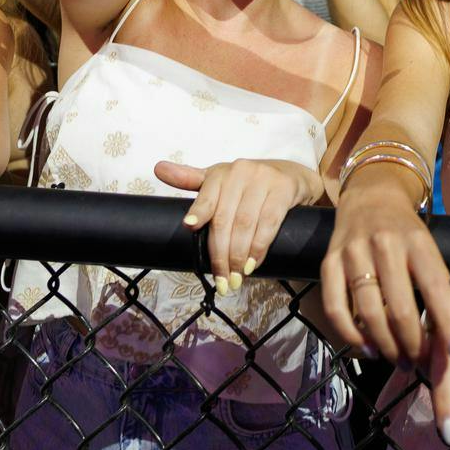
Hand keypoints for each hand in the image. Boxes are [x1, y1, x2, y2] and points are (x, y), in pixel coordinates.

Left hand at [156, 157, 319, 292]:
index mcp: (221, 173)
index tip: (189, 227)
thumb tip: (158, 169)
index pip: (206, 197)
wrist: (292, 176)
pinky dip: (260, 246)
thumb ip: (191, 179)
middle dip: (221, 254)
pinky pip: (270, 222)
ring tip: (236, 278)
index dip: (198, 212)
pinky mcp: (284, 189)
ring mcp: (264, 179)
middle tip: (222, 281)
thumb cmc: (250, 184)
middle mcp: (241, 171)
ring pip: (246, 223)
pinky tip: (253, 263)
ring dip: (239, 256)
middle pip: (225, 219)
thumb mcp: (220, 180)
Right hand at [322, 177, 449, 368]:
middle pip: (400, 309)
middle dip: (414, 346)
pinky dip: (351, 334)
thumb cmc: (407, 232)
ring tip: (399, 361)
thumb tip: (448, 340)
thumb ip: (437, 286)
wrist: (371, 195)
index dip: (449, 325)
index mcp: (417, 241)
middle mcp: (385, 244)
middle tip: (421, 364)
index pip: (436, 288)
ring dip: (386, 346)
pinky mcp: (329, 261)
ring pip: (369, 312)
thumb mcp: (429, 248)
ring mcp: (354, 252)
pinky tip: (367, 348)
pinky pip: (336, 308)